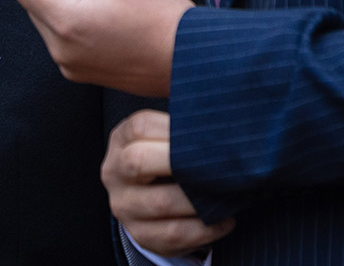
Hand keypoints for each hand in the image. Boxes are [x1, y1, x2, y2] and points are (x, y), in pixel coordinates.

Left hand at [8, 0, 191, 96]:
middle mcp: (62, 51)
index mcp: (66, 25)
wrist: (193, 61)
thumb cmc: (164, 19)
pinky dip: (78, 16)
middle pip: (36, 1)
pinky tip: (112, 15)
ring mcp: (71, 65)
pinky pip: (65, 35)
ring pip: (51, 17)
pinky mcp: (83, 71)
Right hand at [105, 110, 232, 254]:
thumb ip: (182, 125)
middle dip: (182, 161)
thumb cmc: (165, 162)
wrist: (147, 205)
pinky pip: (174, 233)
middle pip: (138, 161)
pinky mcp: (141, 234)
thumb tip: (218, 109)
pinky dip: (205, 228)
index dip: (173, 127)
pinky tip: (225, 220)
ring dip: (198, 200)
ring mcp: (124, 206)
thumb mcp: (162, 138)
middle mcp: (115, 172)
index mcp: (121, 141)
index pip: (140, 126)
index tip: (207, 132)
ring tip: (228, 194)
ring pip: (160, 203)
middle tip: (219, 163)